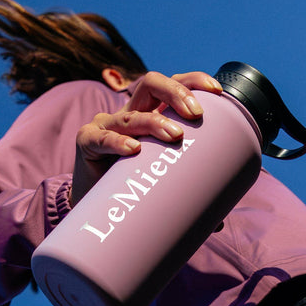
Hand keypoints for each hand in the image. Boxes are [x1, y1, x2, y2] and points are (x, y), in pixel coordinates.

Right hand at [72, 71, 222, 204]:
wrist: (92, 209)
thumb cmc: (130, 190)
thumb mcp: (160, 183)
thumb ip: (187, 195)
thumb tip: (218, 224)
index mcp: (150, 115)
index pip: (171, 84)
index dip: (193, 81)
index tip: (217, 92)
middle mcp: (128, 114)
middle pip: (151, 84)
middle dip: (176, 93)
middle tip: (195, 114)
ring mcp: (106, 126)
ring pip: (131, 115)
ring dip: (154, 122)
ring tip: (175, 136)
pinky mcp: (87, 142)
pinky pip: (102, 138)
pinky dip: (117, 142)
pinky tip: (134, 150)